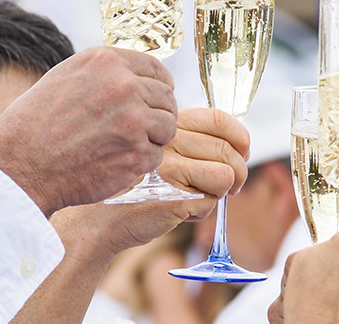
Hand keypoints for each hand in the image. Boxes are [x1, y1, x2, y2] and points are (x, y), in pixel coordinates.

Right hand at [0, 47, 177, 215]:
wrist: (18, 167)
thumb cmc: (33, 126)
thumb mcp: (64, 78)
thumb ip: (104, 74)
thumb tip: (138, 76)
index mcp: (105, 62)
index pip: (156, 69)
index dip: (160, 86)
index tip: (157, 97)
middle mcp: (124, 86)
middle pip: (167, 98)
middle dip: (155, 114)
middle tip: (135, 129)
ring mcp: (134, 120)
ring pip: (167, 126)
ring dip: (151, 138)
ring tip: (122, 145)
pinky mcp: (137, 153)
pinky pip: (156, 156)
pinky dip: (139, 163)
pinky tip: (113, 162)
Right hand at [53, 107, 250, 258]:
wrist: (95, 218)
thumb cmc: (130, 185)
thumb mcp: (156, 148)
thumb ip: (189, 140)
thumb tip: (236, 147)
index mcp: (168, 124)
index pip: (219, 118)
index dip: (241, 136)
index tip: (243, 152)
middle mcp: (168, 142)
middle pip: (228, 150)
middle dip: (239, 171)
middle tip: (231, 185)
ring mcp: (169, 170)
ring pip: (226, 177)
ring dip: (220, 192)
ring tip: (200, 197)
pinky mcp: (172, 198)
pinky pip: (209, 203)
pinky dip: (201, 211)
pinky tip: (180, 211)